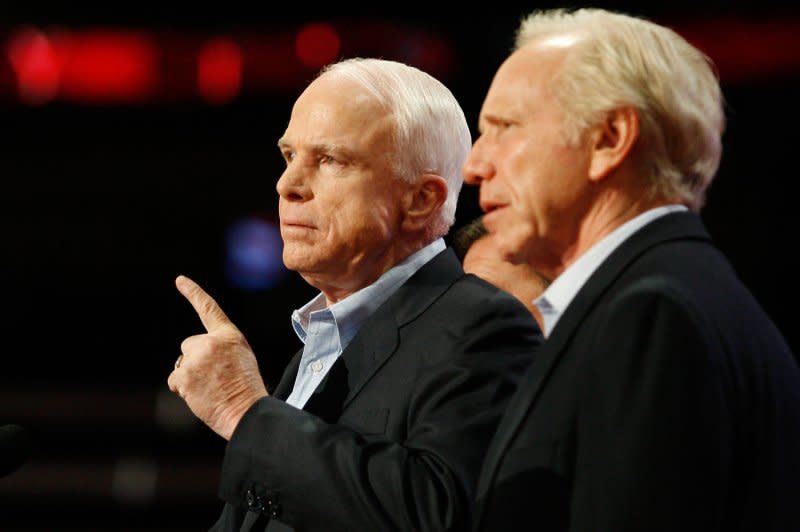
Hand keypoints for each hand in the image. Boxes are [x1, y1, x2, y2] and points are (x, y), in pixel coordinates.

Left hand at [168, 275, 267, 439]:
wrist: (246, 410)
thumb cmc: (245, 388)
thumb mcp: (241, 357)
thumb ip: (221, 347)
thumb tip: (200, 352)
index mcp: (230, 336)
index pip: (208, 308)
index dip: (193, 292)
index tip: (180, 280)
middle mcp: (211, 342)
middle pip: (189, 344)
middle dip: (195, 359)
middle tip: (213, 378)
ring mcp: (197, 358)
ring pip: (182, 363)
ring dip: (189, 376)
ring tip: (210, 388)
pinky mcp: (184, 375)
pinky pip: (174, 380)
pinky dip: (182, 389)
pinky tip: (199, 395)